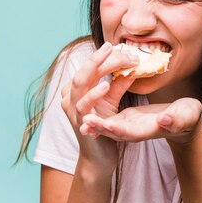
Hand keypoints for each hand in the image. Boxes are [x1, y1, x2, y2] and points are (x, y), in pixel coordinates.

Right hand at [60, 42, 137, 173]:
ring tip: (111, 59)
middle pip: (82, 71)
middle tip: (112, 46)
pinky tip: (106, 86)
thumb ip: (118, 84)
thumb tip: (131, 65)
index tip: (118, 47)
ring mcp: (72, 110)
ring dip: (95, 70)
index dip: (102, 57)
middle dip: (97, 57)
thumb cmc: (104, 126)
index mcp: (76, 90)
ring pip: (79, 84)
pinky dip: (94, 94)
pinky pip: (83, 106)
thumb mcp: (111, 101)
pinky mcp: (78, 123)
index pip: (89, 68)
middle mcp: (70, 97)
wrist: (99, 157)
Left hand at [82, 97, 201, 144]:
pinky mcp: (127, 118)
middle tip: (84, 122)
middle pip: (116, 131)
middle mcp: (136, 131)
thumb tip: (164, 121)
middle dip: (100, 127)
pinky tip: (88, 106)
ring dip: (97, 122)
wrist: (185, 120)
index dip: (118, 129)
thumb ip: (176, 120)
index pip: (131, 132)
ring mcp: (130, 126)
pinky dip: (100, 112)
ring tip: (81, 119)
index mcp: (150, 130)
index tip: (105, 124)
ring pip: (110, 125)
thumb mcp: (185, 116)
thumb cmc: (188, 117)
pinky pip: (110, 116)